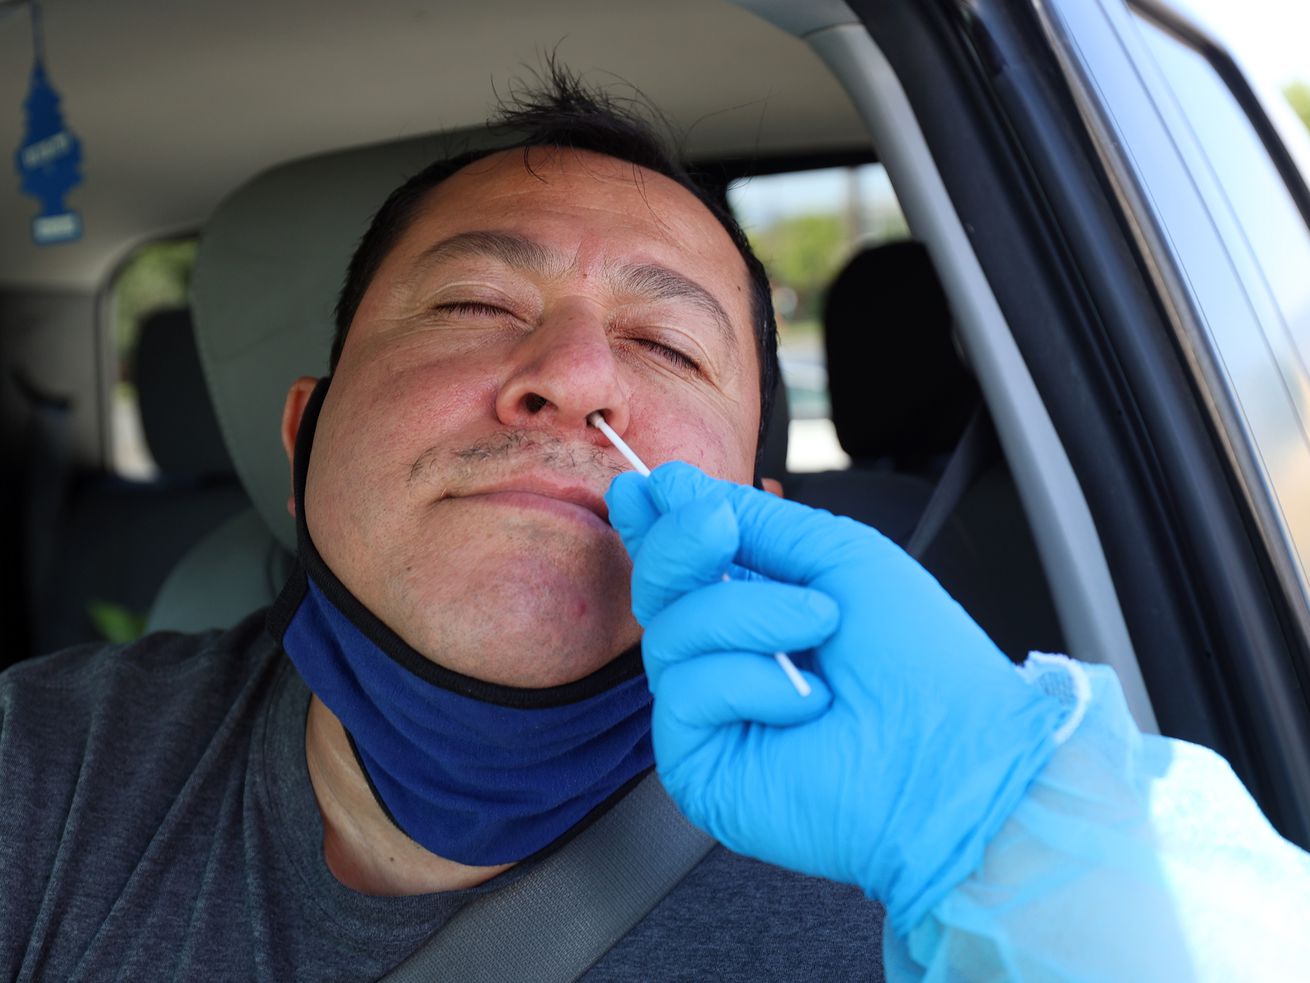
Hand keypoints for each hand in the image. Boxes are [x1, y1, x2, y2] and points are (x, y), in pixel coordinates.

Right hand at [605, 462, 1067, 933]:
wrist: (956, 755)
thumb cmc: (920, 662)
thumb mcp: (836, 557)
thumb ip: (754, 520)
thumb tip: (673, 485)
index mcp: (759, 609)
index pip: (684, 564)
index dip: (656, 525)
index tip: (640, 487)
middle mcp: (726, 660)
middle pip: (656, 589)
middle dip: (680, 546)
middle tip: (716, 527)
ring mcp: (710, 714)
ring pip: (668, 633)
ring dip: (750, 615)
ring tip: (821, 627)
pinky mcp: (697, 764)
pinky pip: (684, 692)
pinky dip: (749, 682)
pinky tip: (807, 703)